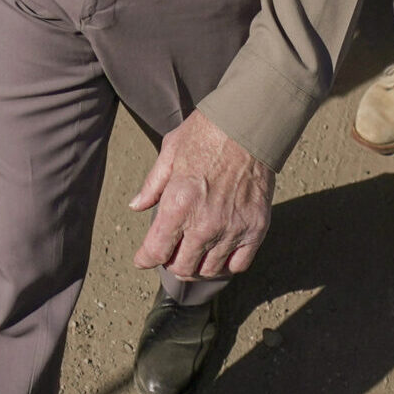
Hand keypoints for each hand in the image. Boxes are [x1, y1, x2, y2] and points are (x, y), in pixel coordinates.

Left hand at [128, 112, 274, 280]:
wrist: (250, 124)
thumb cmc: (207, 132)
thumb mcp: (170, 151)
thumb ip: (152, 184)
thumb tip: (136, 206)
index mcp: (178, 204)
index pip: (156, 252)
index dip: (145, 259)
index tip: (143, 259)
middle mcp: (205, 223)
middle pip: (182, 267)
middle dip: (171, 263)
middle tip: (171, 253)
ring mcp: (232, 228)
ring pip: (209, 270)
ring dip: (198, 266)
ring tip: (194, 253)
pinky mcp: (256, 228)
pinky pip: (239, 264)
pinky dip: (227, 263)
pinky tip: (220, 252)